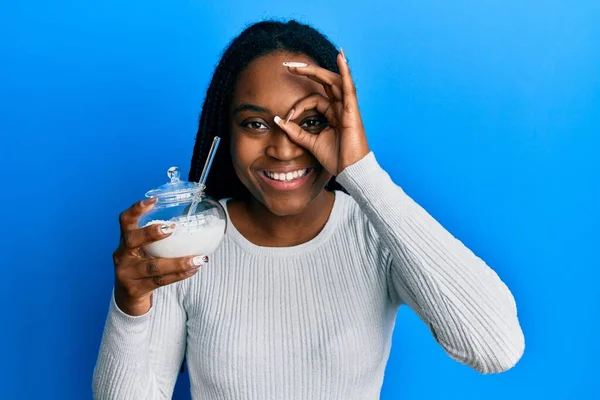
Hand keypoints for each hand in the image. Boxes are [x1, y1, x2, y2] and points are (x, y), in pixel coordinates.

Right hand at [112, 198, 207, 315]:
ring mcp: (126, 273)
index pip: (125, 220)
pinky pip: (160, 281)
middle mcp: (122, 254)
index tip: (153, 200)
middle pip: (132, 240)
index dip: (136, 209)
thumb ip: (159, 238)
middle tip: (171, 228)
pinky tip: (193, 270)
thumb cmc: (142, 266)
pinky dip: (179, 275)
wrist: (128, 297)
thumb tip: (193, 222)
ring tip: (198, 259)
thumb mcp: (144, 250)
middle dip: (150, 233)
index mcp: (125, 240)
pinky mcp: (135, 289)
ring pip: (152, 266)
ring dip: (178, 262)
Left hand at [274, 49, 369, 175]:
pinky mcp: (352, 111)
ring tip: (301, 64)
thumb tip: (278, 121)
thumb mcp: (310, 142)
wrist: (350, 171)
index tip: (285, 119)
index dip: (297, 106)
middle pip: (324, 82)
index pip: (313, 100)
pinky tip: (340, 58)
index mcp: (332, 114)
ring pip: (333, 81)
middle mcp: (340, 107)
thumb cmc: (336, 158)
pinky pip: (349, 88)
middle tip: (288, 65)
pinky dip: (345, 72)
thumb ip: (296, 132)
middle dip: (307, 72)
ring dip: (317, 70)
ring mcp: (347, 108)